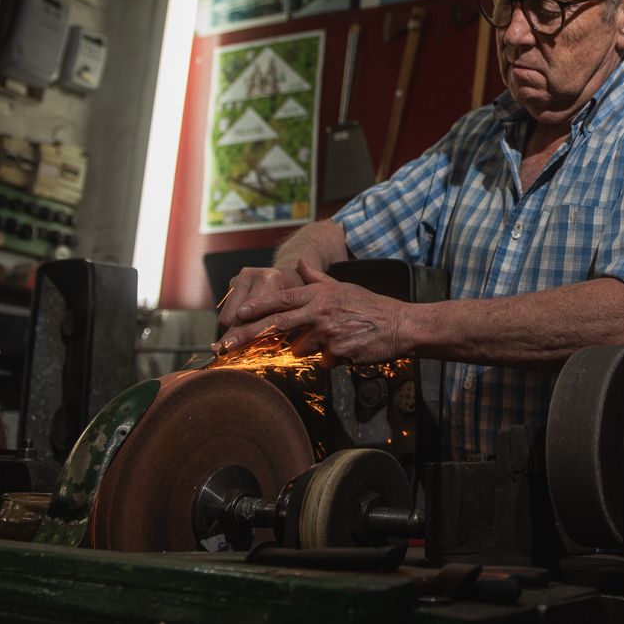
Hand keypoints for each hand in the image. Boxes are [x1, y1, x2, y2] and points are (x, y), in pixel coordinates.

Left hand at [214, 260, 407, 363]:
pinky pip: (321, 361)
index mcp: (318, 295)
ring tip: (333, 339)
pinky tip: (346, 349)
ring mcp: (327, 334)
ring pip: (298, 348)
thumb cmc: (369, 306)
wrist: (399, 325)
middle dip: (246, 335)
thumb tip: (301, 262)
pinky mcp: (337, 354)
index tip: (235, 315)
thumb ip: (316, 278)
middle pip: (275, 325)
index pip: (280, 300)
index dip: (256, 307)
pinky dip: (329, 359)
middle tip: (224, 346)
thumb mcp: (342, 287)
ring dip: (309, 348)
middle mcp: (319, 312)